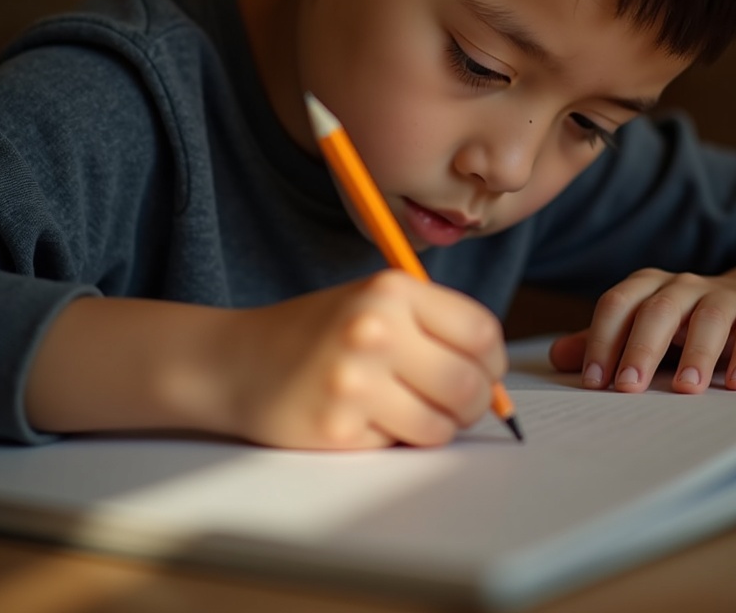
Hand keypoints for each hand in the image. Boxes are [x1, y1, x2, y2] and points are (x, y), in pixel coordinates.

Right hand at [221, 272, 507, 448]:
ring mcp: (356, 380)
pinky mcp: (339, 427)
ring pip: (443, 424)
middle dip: (474, 402)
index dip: (492, 361)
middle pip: (470, 384)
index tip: (484, 371)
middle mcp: (376, 328)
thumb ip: (434, 326)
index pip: (481, 332)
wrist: (238, 359)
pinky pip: (403, 445)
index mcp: (392, 289)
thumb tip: (497, 377)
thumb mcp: (375, 301)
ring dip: (437, 425)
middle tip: (456, 402)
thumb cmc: (318, 331)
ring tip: (409, 409)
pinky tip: (370, 418)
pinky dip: (398, 438)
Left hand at [547, 268, 735, 393]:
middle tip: (628, 388)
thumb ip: (605, 342)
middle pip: (657, 310)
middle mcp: (682, 286)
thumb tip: (557, 358)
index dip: (601, 340)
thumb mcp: (645, 329)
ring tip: (687, 389)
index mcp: (647, 287)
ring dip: (697, 352)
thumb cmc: (689, 324)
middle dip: (640, 349)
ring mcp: (724, 295)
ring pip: (708, 317)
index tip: (593, 380)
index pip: (617, 305)